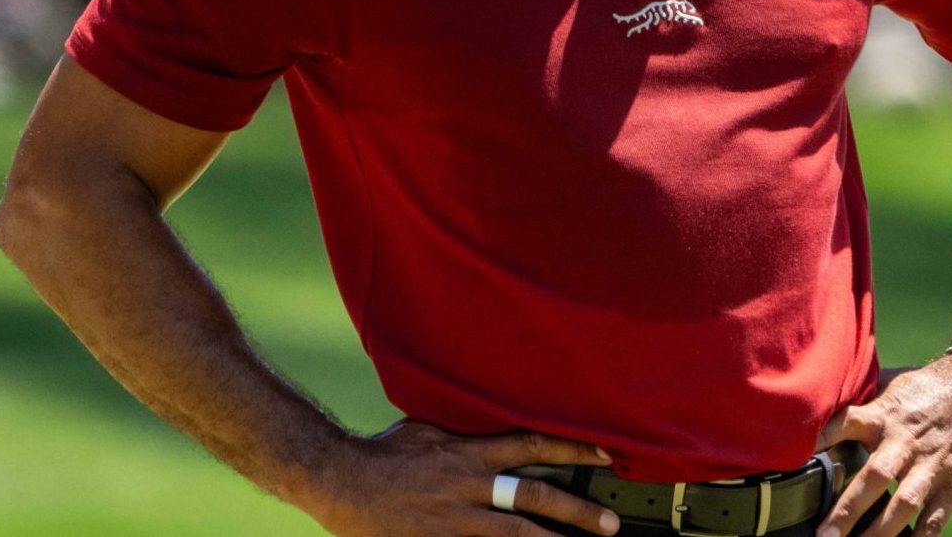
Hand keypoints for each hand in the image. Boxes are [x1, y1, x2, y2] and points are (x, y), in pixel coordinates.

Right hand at [301, 421, 621, 536]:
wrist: (340, 479)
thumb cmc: (385, 453)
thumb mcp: (431, 429)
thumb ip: (467, 432)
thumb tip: (500, 425)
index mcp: (469, 451)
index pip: (532, 445)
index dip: (572, 448)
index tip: (606, 454)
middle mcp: (468, 484)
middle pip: (534, 496)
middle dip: (577, 511)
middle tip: (612, 524)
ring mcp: (454, 519)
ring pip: (514, 534)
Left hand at [815, 357, 951, 536]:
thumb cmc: (931, 387)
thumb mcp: (894, 385)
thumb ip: (864, 401)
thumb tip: (824, 401)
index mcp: (884, 415)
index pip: (846, 423)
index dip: (822, 439)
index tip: (799, 459)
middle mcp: (904, 442)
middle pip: (872, 476)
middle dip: (846, 509)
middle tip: (823, 536)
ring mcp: (932, 464)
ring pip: (902, 503)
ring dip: (878, 532)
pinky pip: (935, 517)